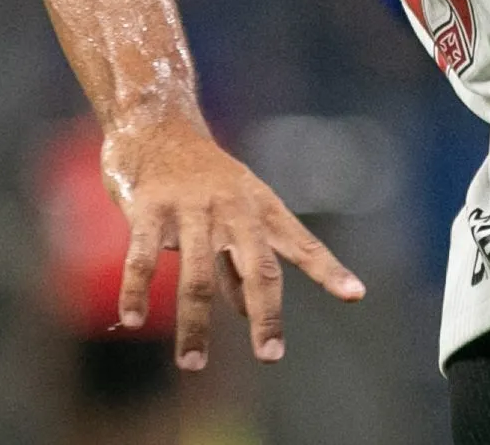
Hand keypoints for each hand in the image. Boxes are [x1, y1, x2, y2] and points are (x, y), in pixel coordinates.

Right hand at [102, 118, 365, 367]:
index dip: (329, 270)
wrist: (157, 124)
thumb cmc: (202, 177)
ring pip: (198, 275)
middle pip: (259, 268)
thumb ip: (238, 261)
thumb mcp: (233, 211)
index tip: (355, 294)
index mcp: (261, 208)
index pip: (302, 244)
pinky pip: (142, 257)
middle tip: (270, 355)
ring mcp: (192, 207)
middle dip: (267, 314)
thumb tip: (248, 309)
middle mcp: (234, 208)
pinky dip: (138, 291)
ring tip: (192, 364)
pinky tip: (133, 320)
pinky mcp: (150, 207)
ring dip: (194, 325)